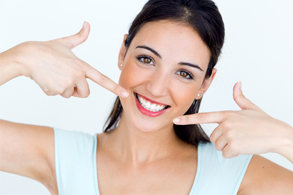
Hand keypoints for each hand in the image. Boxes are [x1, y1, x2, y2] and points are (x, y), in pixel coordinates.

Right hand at [14, 21, 128, 97]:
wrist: (27, 57)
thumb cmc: (46, 50)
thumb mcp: (65, 43)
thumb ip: (79, 37)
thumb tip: (87, 24)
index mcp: (82, 66)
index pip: (102, 78)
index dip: (114, 87)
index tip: (125, 93)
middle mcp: (77, 76)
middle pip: (85, 93)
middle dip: (78, 90)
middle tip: (67, 79)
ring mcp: (67, 84)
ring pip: (70, 94)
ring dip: (63, 89)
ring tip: (54, 75)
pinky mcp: (56, 91)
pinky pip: (58, 95)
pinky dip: (53, 90)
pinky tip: (47, 79)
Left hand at [173, 82, 291, 157]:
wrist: (278, 134)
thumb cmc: (264, 122)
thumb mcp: (250, 107)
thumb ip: (239, 97)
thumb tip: (237, 83)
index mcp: (226, 114)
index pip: (203, 116)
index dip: (188, 119)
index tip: (175, 120)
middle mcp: (225, 123)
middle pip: (212, 137)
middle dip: (223, 139)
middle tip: (238, 136)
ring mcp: (229, 134)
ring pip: (218, 146)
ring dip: (228, 146)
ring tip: (242, 140)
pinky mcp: (234, 145)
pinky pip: (225, 154)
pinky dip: (234, 153)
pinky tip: (244, 147)